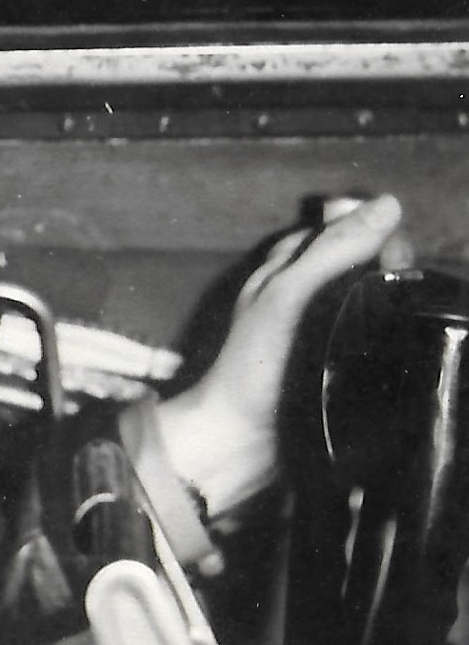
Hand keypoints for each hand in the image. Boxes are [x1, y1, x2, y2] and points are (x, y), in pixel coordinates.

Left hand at [153, 194, 403, 517]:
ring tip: (396, 321)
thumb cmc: (255, 364)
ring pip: (376, 293)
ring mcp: (324, 321)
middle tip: (390, 297)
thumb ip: (332, 249)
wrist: (243, 440)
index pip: (352, 225)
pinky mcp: (339, 357)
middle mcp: (308, 285)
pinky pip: (375, 331)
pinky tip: (400, 346)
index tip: (395, 259)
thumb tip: (387, 205)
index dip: (381, 235)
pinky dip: (391, 332)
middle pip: (369, 257)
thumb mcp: (289, 294)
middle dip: (391, 267)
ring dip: (394, 300)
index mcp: (291, 260)